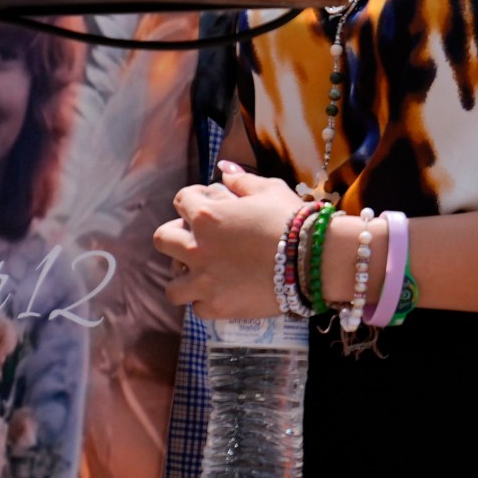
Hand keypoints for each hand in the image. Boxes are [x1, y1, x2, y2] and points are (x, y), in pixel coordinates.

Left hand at [151, 161, 305, 319]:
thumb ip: (241, 181)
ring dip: (185, 275)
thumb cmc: (292, 219)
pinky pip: (198, 307)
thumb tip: (225, 171)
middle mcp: (196, 249)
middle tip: (199, 238)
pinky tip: (222, 291)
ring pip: (172, 284)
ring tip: (204, 272)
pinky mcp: (218, 307)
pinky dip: (206, 300)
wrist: (314, 259)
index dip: (195, 198)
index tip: (208, 202)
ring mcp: (204, 282)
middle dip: (178, 235)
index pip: (181, 200)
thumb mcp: (269, 189)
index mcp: (205, 216)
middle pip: (163, 240)